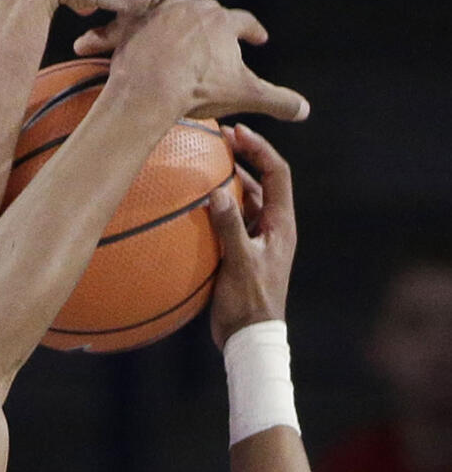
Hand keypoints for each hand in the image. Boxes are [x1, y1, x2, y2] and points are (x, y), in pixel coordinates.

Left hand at [77, 0, 309, 124]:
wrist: (151, 88)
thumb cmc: (199, 90)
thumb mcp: (244, 95)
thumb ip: (276, 100)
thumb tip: (304, 110)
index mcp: (223, 22)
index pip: (244, 22)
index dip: (252, 31)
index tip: (259, 37)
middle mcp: (194, 8)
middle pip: (207, 10)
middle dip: (212, 22)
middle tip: (213, 34)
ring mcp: (161, 12)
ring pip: (172, 6)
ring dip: (174, 16)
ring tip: (174, 29)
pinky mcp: (132, 23)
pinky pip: (127, 22)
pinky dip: (124, 29)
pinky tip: (120, 34)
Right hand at [207, 125, 296, 349]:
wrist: (249, 340)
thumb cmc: (249, 304)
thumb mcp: (239, 263)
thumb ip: (229, 227)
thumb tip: (215, 191)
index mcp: (280, 224)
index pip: (276, 173)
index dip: (259, 148)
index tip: (237, 131)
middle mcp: (271, 227)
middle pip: (259, 181)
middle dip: (241, 157)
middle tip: (216, 139)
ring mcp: (256, 240)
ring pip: (243, 200)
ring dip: (225, 182)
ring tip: (201, 165)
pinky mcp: (240, 253)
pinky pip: (228, 221)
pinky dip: (214, 209)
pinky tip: (190, 205)